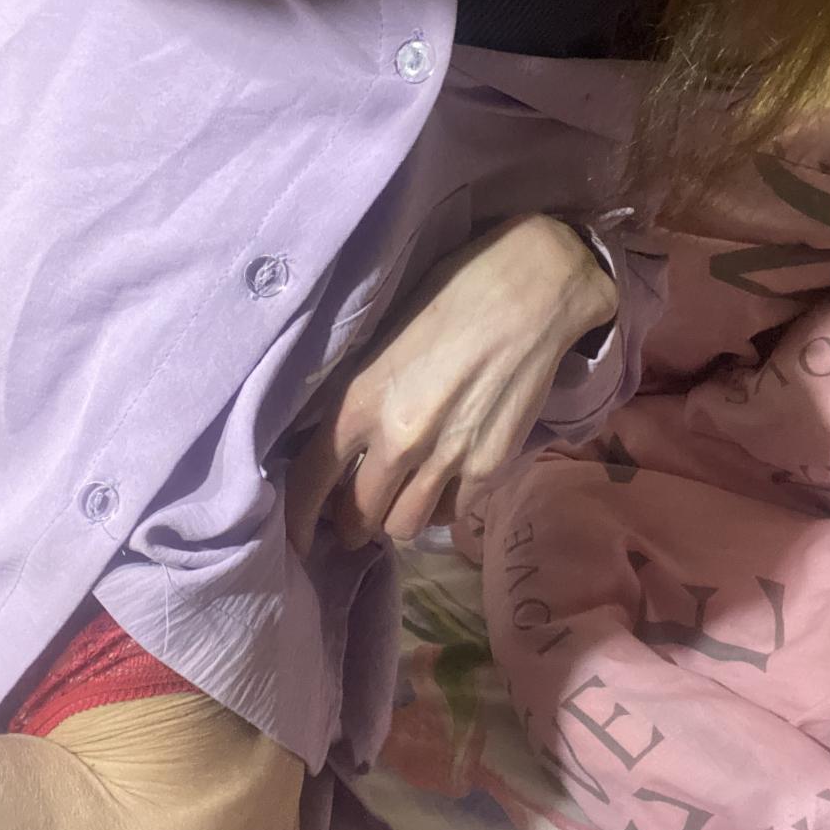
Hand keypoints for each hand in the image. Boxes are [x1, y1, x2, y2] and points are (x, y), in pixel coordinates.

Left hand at [286, 215, 616, 552]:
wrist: (532, 291)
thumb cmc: (451, 295)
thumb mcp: (382, 342)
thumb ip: (361, 396)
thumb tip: (341, 439)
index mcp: (360, 400)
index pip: (310, 479)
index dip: (298, 517)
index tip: (297, 538)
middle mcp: (397, 440)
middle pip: (358, 514)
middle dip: (352, 522)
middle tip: (355, 517)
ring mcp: (446, 459)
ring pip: (405, 526)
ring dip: (397, 519)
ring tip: (402, 503)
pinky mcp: (490, 467)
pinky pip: (453, 514)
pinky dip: (443, 508)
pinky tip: (444, 486)